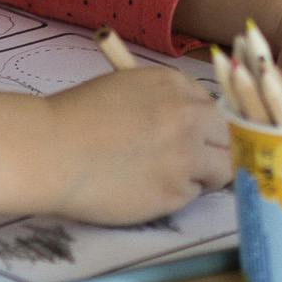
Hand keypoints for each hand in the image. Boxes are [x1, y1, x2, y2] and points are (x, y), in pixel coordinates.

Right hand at [40, 64, 231, 224]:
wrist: (51, 150)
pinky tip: (149, 190)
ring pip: (223, 169)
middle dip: (217, 150)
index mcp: (176, 86)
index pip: (215, 108)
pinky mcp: (175, 192)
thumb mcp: (127, 87)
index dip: (207, 127)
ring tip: (174, 179)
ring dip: (206, 176)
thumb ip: (165, 100)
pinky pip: (193, 195)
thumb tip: (189, 119)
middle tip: (197, 163)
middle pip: (230, 136)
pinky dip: (178, 195)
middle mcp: (189, 117)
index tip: (198, 139)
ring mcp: (186, 156)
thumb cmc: (76, 117)